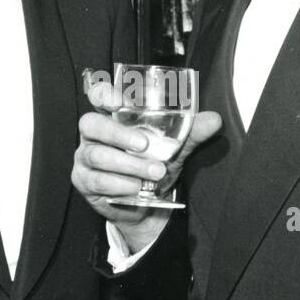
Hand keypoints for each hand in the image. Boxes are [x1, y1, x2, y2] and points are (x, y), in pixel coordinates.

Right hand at [72, 79, 221, 252]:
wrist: (147, 205)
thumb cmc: (152, 166)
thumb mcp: (173, 148)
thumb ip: (191, 132)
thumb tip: (214, 120)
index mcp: (112, 117)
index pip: (97, 95)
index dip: (103, 94)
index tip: (118, 100)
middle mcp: (94, 134)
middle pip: (91, 124)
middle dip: (118, 134)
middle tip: (145, 145)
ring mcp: (84, 158)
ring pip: (97, 156)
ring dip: (129, 165)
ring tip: (155, 172)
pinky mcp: (84, 181)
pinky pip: (98, 181)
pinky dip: (121, 184)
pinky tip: (136, 188)